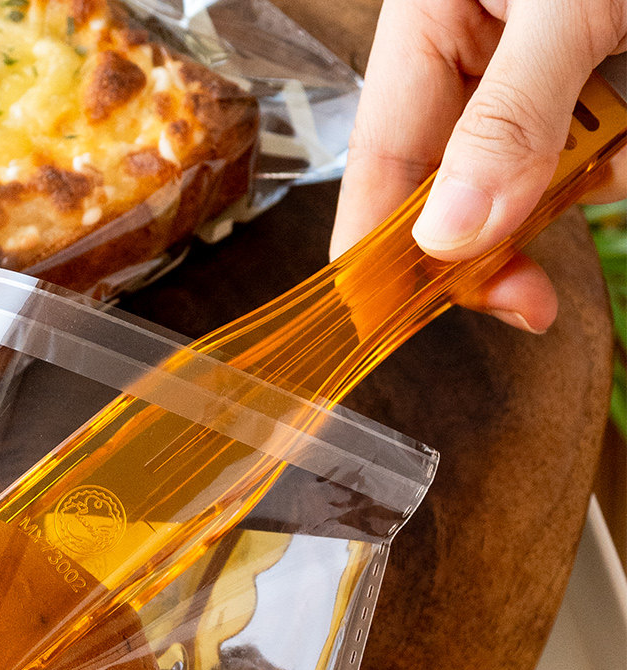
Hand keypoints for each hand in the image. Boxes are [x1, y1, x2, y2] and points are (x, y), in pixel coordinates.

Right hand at [331, 0, 626, 332]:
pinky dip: (623, 160)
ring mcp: (543, 69)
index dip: (378, 250)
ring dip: (587, 187)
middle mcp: (477, 52)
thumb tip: (449, 235)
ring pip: (537, 177)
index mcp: (433, 22)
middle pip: (455, 186)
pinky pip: (600, 153)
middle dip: (501, 235)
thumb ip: (509, 117)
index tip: (388, 325)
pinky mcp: (603, 76)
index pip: (380, 161)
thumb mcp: (571, 4)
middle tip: (529, 300)